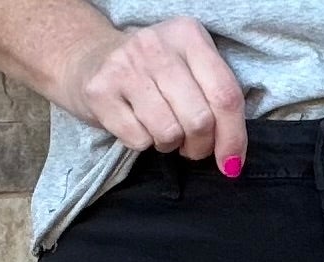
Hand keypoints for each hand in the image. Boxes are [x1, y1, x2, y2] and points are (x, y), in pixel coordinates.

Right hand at [55, 13, 247, 174]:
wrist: (89, 59)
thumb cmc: (151, 74)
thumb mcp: (189, 70)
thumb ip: (216, 103)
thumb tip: (234, 160)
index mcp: (189, 35)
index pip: (225, 95)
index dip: (233, 138)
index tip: (232, 163)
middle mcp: (158, 44)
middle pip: (200, 120)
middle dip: (199, 146)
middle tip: (189, 144)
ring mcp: (127, 66)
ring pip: (170, 133)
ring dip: (169, 145)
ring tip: (160, 128)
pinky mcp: (101, 91)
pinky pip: (139, 140)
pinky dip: (143, 143)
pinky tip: (136, 123)